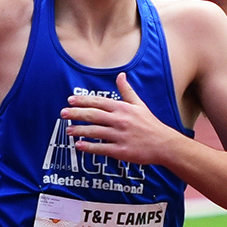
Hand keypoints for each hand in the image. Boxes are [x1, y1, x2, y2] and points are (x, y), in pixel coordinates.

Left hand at [62, 81, 179, 165]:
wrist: (164, 144)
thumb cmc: (150, 124)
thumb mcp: (139, 104)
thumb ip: (127, 91)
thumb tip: (121, 75)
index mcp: (123, 108)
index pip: (98, 102)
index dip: (83, 101)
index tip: (70, 100)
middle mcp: (120, 120)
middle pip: (93, 115)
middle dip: (76, 114)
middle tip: (62, 113)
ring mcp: (120, 136)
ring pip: (94, 132)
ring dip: (79, 130)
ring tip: (68, 130)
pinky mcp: (121, 151)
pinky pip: (101, 148)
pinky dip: (89, 147)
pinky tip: (78, 146)